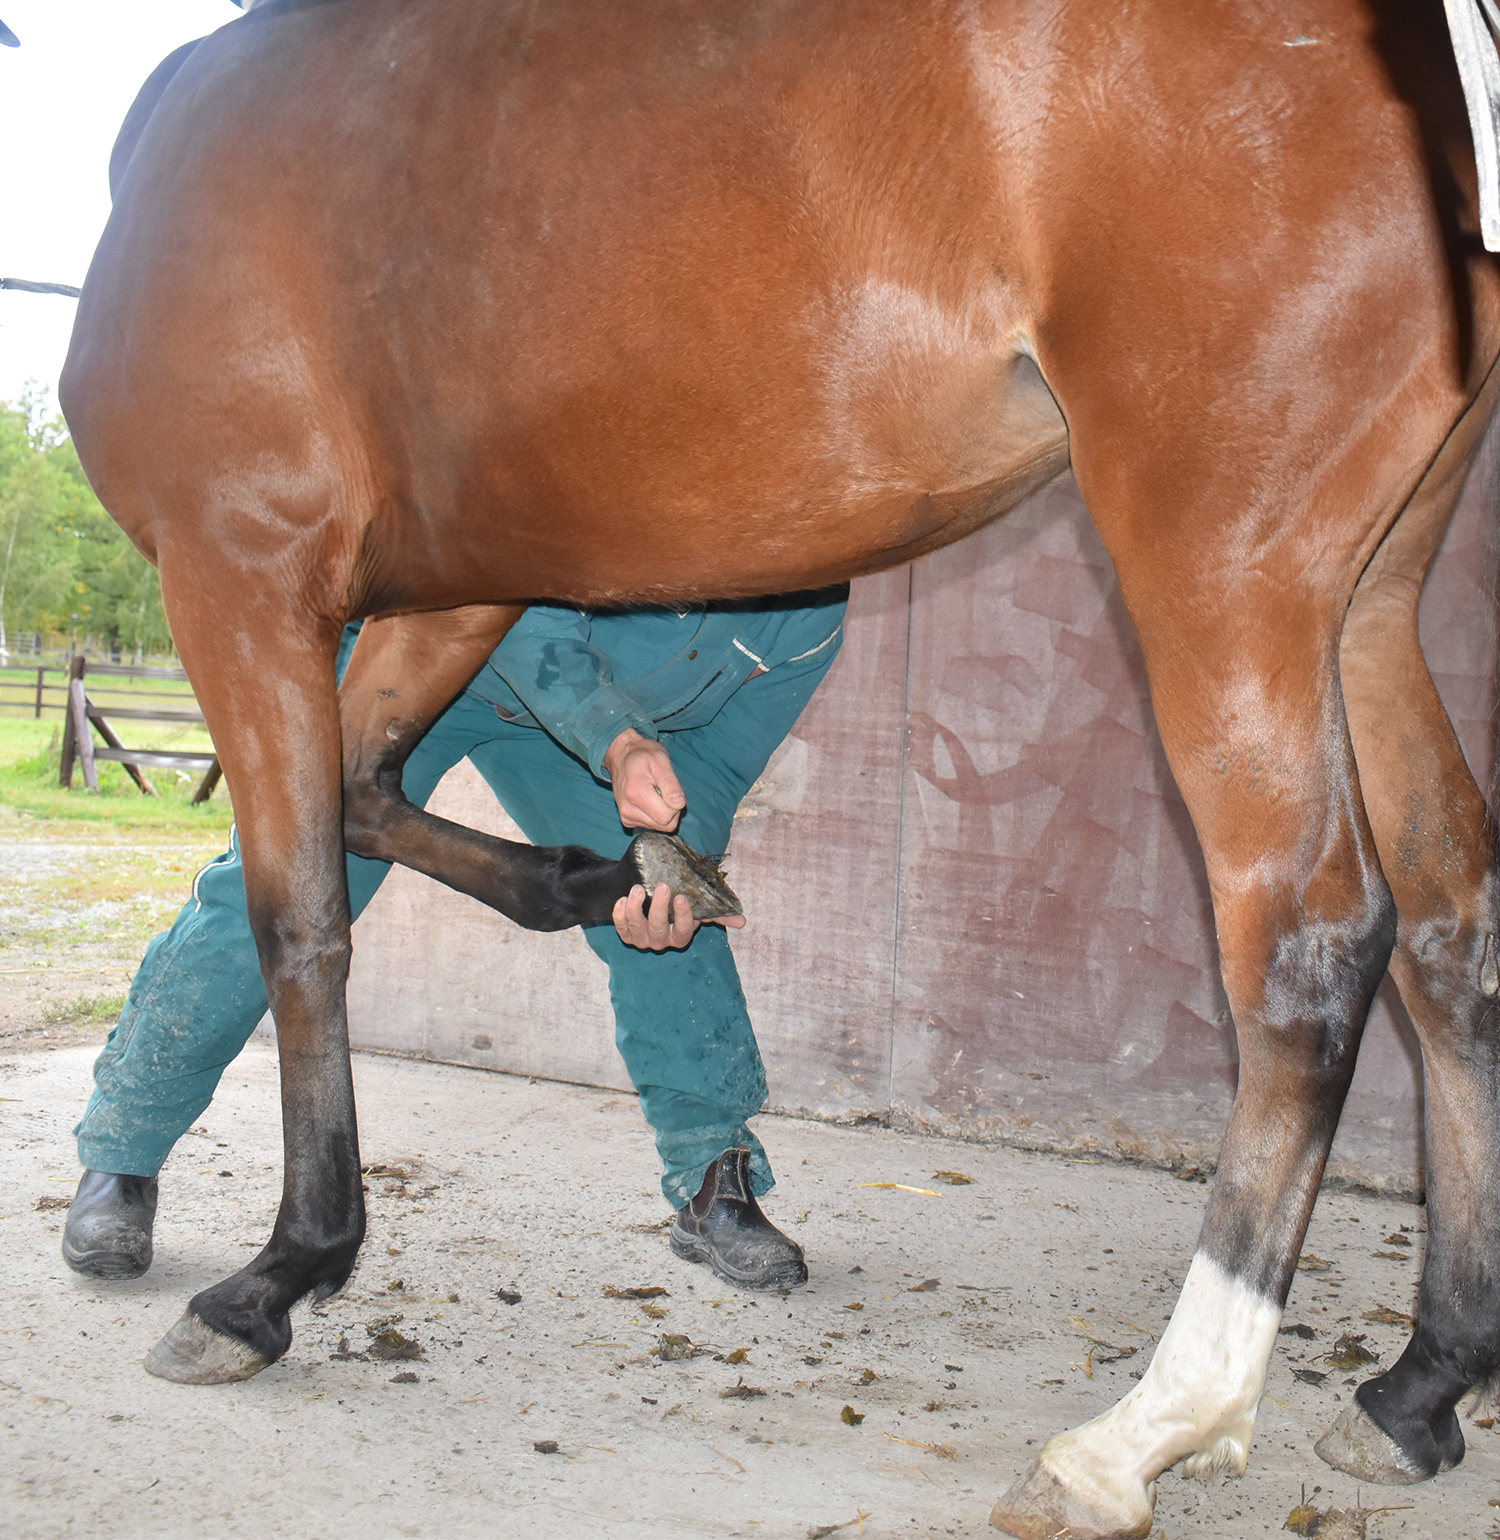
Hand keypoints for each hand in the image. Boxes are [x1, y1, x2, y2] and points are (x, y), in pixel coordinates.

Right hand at [602, 728, 685, 830]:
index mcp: (636, 793)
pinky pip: (650, 825)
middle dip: (671, 810)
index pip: (667, 816)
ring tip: (655, 793)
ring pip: (658, 826)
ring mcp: (626, 816)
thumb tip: (679, 803)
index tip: (669, 788)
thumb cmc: (642, 755)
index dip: (675, 804)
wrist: (621, 755)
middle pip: (664, 824)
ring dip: (662, 812)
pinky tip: (649, 799)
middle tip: (664, 790)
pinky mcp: (626, 820)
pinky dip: (654, 814)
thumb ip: (670, 783)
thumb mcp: (660, 759)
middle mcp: (628, 809)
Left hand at [612, 882, 747, 950]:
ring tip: (637, 888)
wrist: (646, 895)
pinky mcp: (625, 934)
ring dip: (635, 908)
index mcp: (680, 936)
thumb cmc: (675, 901)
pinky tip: (623, 898)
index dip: (683, 917)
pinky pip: (620, 927)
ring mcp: (641, 939)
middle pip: (658, 929)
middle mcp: (661, 941)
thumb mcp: (697, 907)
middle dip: (658, 908)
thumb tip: (741, 921)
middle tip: (661, 886)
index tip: (681, 897)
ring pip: (636, 927)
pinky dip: (619, 914)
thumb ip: (716, 913)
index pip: (684, 931)